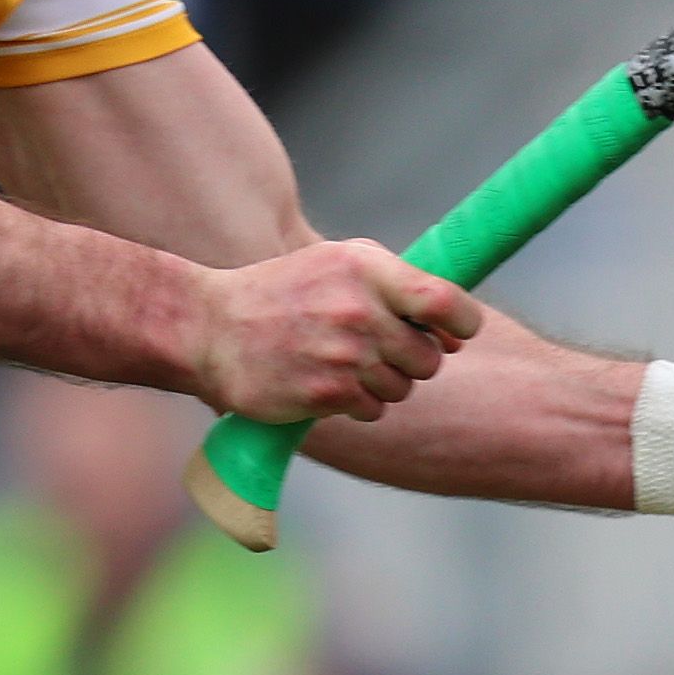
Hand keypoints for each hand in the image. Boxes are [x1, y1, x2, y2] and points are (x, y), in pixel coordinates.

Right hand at [188, 239, 479, 421]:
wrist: (209, 327)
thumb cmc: (286, 292)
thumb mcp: (340, 264)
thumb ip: (400, 285)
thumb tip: (457, 329)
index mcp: (367, 270)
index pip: (446, 302)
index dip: (463, 323)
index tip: (456, 332)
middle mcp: (358, 311)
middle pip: (430, 357)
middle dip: (413, 358)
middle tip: (378, 350)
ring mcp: (341, 355)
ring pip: (404, 387)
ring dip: (384, 383)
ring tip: (345, 363)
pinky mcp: (323, 394)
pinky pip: (374, 410)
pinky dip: (359, 404)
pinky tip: (329, 384)